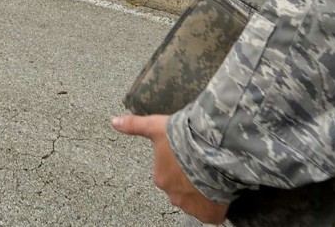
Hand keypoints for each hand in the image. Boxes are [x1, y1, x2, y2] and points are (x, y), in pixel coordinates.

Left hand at [112, 114, 228, 223]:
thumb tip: (114, 122)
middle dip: (191, 181)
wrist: (212, 150)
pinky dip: (215, 206)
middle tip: (202, 165)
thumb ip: (135, 125)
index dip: (181, 166)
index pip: (169, 176)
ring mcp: (191, 205)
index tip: (189, 158)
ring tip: (212, 175)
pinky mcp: (209, 212)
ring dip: (203, 192)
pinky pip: (212, 213)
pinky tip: (220, 191)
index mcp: (161, 178)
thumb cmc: (184, 139)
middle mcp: (174, 195)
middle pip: (182, 190)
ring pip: (196, 201)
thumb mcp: (156, 127)